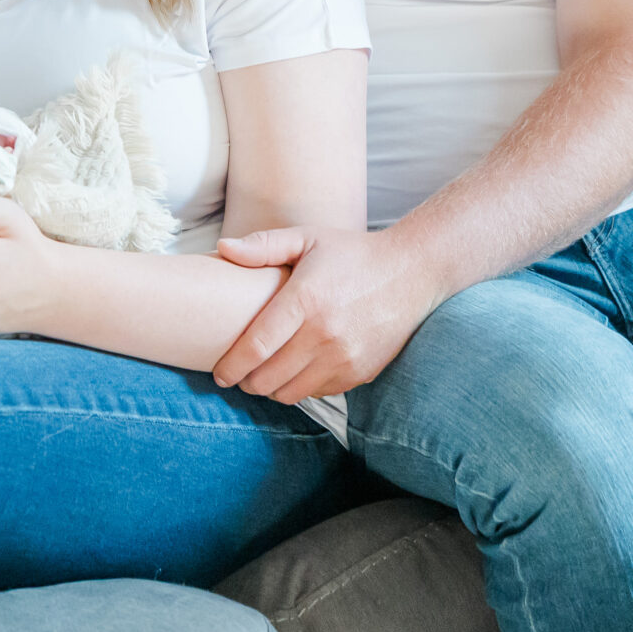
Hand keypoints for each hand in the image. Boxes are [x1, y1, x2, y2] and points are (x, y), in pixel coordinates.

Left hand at [210, 226, 447, 403]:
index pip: (255, 348)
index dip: (230, 367)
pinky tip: (296, 370)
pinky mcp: (360, 372)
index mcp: (305, 299)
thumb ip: (263, 245)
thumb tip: (222, 248)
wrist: (412, 272)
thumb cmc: (352, 253)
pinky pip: (317, 393)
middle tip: (239, 374)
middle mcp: (325, 334)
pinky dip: (301, 387)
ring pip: (290, 393)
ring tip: (264, 375)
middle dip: (246, 381)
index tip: (219, 373)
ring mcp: (345, 357)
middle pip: (267, 378)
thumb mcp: (308, 238)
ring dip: (271, 388)